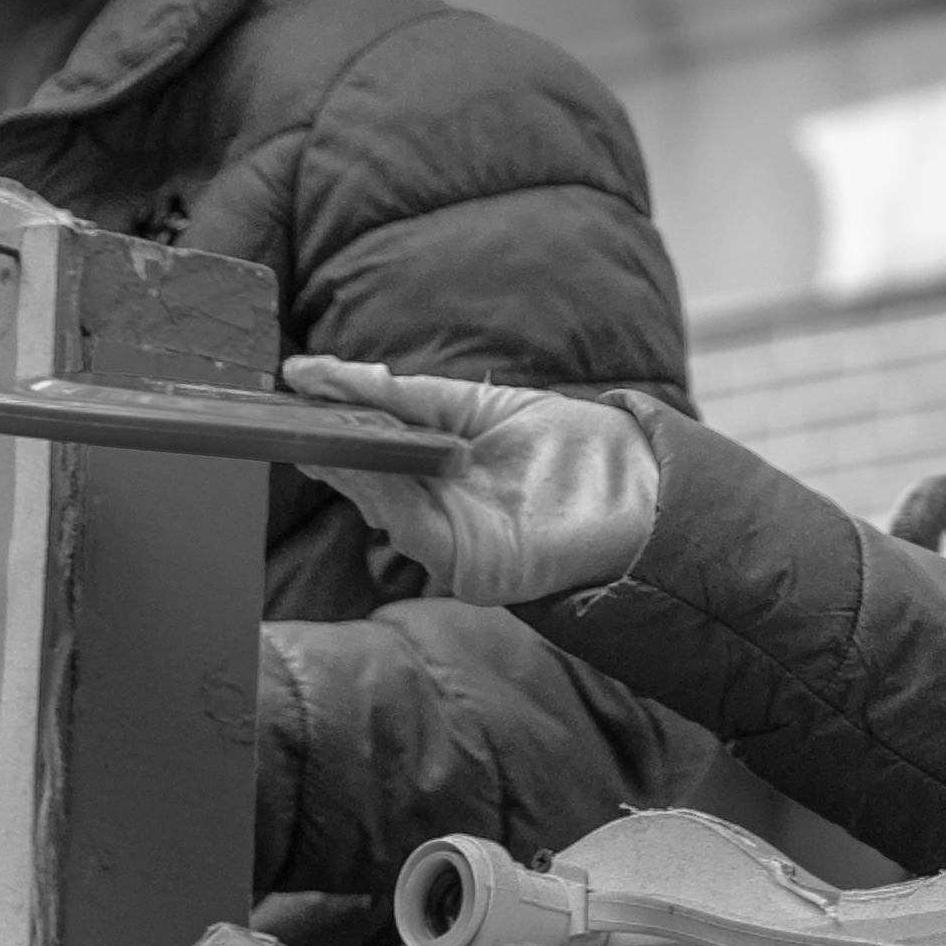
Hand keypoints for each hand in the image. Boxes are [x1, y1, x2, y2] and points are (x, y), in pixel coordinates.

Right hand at [281, 358, 659, 605]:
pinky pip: (416, 530)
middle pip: (367, 475)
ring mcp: (454, 543)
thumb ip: (423, 400)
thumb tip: (357, 377)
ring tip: (324, 424)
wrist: (649, 485)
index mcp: (441, 474)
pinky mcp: (473, 570)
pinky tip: (372, 463)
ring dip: (350, 464)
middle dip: (330, 438)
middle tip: (296, 401)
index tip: (297, 375)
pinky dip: (389, 497)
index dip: (337, 408)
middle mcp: (439, 511)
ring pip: (381, 503)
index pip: (376, 442)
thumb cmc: (578, 446)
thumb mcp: (492, 406)